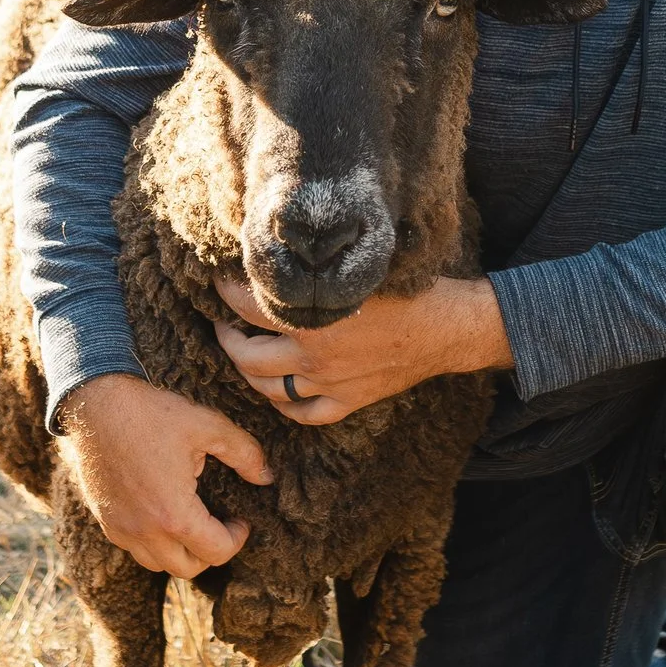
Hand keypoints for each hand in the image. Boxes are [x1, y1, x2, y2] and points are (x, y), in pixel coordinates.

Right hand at [52, 373, 269, 577]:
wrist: (96, 404)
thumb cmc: (152, 413)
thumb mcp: (208, 426)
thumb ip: (245, 454)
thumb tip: (266, 477)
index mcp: (174, 515)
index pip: (217, 552)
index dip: (237, 538)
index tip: (241, 521)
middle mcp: (145, 532)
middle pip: (188, 569)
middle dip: (210, 552)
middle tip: (220, 526)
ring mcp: (121, 529)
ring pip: (158, 564)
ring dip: (181, 552)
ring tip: (192, 523)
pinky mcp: (106, 521)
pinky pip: (134, 549)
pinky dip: (154, 543)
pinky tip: (162, 513)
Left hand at [211, 273, 510, 424]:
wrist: (448, 328)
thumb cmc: (406, 290)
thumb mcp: (357, 270)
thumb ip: (316, 270)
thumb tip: (281, 252)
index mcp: (313, 318)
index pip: (247, 306)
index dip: (225, 292)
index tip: (218, 282)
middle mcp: (314, 356)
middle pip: (246, 356)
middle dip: (226, 338)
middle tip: (221, 324)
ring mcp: (329, 384)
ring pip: (268, 390)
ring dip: (249, 373)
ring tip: (244, 354)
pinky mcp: (347, 402)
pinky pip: (303, 414)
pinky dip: (286, 405)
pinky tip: (280, 391)